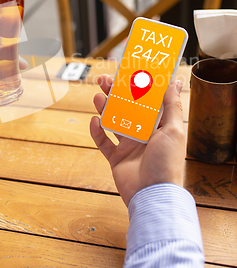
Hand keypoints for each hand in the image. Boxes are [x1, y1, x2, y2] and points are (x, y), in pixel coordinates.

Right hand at [90, 75, 185, 206]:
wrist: (152, 194)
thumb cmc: (166, 163)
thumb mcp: (174, 130)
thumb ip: (172, 106)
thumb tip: (174, 82)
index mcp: (159, 126)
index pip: (146, 101)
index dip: (136, 87)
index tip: (127, 73)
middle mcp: (144, 134)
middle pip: (126, 108)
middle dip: (115, 93)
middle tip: (104, 80)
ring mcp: (129, 146)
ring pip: (113, 122)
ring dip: (104, 108)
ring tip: (97, 96)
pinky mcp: (117, 159)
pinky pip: (104, 143)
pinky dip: (97, 132)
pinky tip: (94, 121)